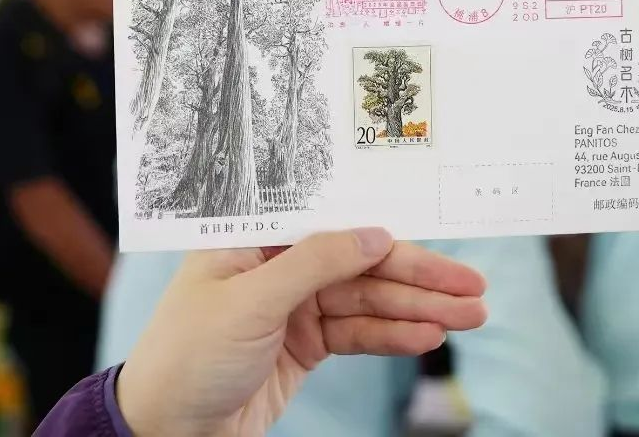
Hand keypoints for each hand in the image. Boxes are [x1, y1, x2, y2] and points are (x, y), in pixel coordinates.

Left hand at [117, 228, 486, 436]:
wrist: (166, 432)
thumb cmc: (185, 356)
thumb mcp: (250, 301)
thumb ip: (315, 262)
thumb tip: (374, 233)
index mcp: (255, 238)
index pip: (333, 222)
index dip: (387, 229)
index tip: (438, 236)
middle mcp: (278, 266)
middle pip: (361, 264)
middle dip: (418, 277)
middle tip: (472, 288)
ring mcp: (294, 307)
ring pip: (368, 301)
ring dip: (419, 309)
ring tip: (469, 315)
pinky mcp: (305, 344)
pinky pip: (359, 334)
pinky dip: (394, 336)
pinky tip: (428, 336)